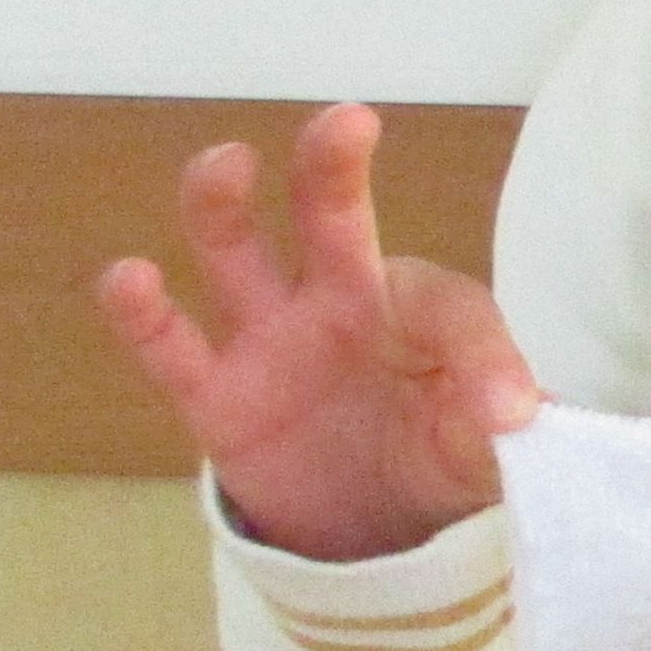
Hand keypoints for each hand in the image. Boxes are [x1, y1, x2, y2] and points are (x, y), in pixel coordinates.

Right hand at [93, 104, 540, 563]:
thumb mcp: (482, 455)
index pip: (450, 308)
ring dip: (222, 206)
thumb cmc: (434, 456)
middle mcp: (338, 304)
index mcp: (417, 313)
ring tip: (226, 164)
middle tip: (347, 122)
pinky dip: (143, 313)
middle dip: (333, 171)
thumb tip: (521, 414)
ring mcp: (269, 341)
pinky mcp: (215, 396)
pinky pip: (170, 347)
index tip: (509, 413)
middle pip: (330, 221)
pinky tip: (129, 277)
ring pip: (233, 252)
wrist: (368, 528)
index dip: (486, 355)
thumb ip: (495, 430)